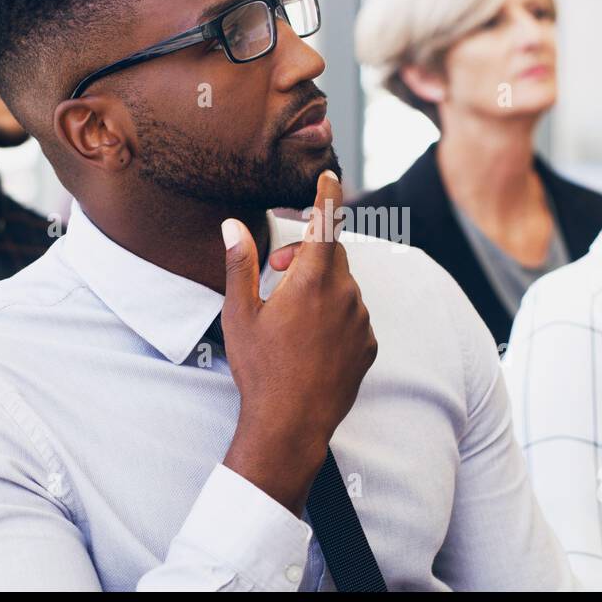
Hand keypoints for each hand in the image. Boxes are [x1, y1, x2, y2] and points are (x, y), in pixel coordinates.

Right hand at [218, 170, 377, 514]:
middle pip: (332, 253)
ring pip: (343, 285)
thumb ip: (241, 264)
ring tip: (289, 314)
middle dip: (307, 250)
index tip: (330, 176)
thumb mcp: (240, 315)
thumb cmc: (260, 369)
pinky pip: (353, 314)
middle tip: (277, 270)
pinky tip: (309, 340)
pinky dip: (335, 314)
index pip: (326, 222)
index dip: (327, 196)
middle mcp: (345, 295)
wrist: (291, 425)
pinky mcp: (369, 344)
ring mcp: (361, 321)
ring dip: (320, 285)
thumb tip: (232, 224)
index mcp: (312, 280)